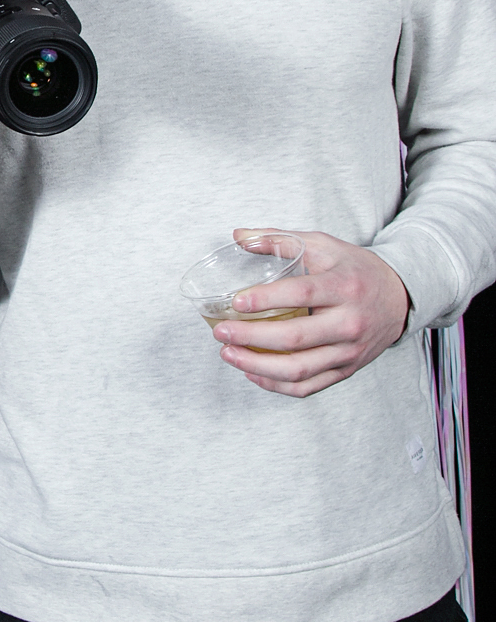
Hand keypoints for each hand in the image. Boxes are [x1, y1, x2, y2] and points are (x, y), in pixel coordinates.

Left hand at [212, 228, 410, 396]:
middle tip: (221, 331)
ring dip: (256, 365)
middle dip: (250, 337)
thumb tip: (238, 235)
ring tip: (228, 353)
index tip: (236, 301)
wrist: (400, 298)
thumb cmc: (355, 270)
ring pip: (298, 369)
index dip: (266, 299)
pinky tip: (252, 372)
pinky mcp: (346, 370)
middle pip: (295, 338)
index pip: (302, 294)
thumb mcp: (323, 245)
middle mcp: (350, 322)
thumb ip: (280, 239)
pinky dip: (275, 384)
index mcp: (345, 287)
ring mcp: (349, 351)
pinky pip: (307, 386)